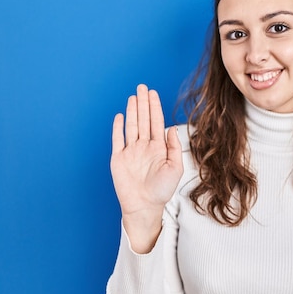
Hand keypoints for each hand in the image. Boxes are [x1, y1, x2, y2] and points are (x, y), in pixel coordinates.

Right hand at [110, 84, 182, 251]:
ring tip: (134, 96)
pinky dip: (117, 128)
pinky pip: (117, 140)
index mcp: (158, 148)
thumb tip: (172, 128)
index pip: (156, 122)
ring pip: (131, 126)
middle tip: (142, 87)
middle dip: (143, 103)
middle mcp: (144, 147)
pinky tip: (119, 116)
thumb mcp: (175, 168)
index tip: (153, 93)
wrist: (145, 207)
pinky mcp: (118, 159)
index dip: (154, 107)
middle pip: (142, 119)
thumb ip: (174, 147)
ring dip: (132, 111)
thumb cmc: (162, 190)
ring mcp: (130, 152)